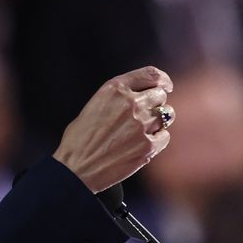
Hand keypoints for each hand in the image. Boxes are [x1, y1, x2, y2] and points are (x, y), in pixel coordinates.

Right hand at [52, 66, 173, 192]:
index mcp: (115, 89)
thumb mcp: (94, 104)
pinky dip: (158, 139)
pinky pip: (165, 136)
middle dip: (155, 103)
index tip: (166, 85)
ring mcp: (141, 125)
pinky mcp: (148, 146)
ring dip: (159, 120)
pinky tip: (143, 144)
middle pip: (160, 95)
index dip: (162, 80)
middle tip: (145, 114)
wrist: (76, 168)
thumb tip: (139, 97)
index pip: (150, 74)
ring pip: (167, 115)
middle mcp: (131, 103)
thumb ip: (118, 97)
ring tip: (144, 130)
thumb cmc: (79, 139)